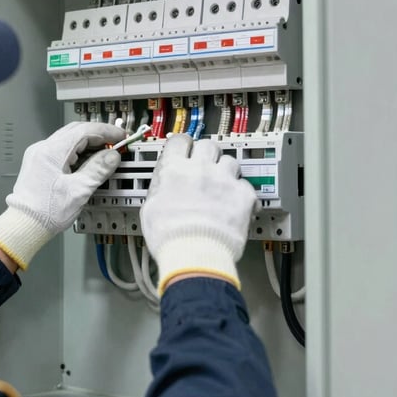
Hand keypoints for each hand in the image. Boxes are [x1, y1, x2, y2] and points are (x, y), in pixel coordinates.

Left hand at [0, 122, 124, 269]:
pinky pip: (61, 149)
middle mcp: (43, 148)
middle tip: (116, 143)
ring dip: (88, 142)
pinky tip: (87, 160)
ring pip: (68, 139)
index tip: (120, 137)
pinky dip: (77, 151)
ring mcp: (39, 155)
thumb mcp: (79, 191)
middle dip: (98, 135)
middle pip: (76, 131)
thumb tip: (113, 156)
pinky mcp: (39, 163)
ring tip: (105, 153)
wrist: (25, 224)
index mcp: (52, 151)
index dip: (106, 132)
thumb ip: (98, 169)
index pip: (84, 130)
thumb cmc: (47, 211)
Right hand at [140, 134, 258, 292]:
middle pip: (208, 145)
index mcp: (174, 169)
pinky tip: (236, 204)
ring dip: (225, 171)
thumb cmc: (169, 237)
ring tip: (221, 186)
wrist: (194, 255)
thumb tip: (162, 182)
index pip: (180, 140)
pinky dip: (242, 193)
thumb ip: (158, 187)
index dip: (182, 145)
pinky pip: (247, 185)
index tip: (185, 150)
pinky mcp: (243, 196)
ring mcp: (224, 180)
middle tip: (205, 167)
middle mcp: (200, 169)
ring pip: (230, 161)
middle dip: (206, 155)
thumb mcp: (149, 208)